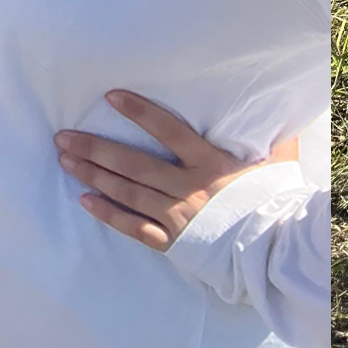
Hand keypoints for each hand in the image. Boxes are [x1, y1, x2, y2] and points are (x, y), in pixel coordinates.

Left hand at [55, 90, 295, 251]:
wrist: (277, 251)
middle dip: (95, 148)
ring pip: (127, 192)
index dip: (139, 112)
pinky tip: (85, 202)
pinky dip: (108, 214)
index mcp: (210, 162)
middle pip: (133, 163)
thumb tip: (283, 109)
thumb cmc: (276, 202)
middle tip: (63, 136)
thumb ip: (271, 137)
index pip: (168, 130)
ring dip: (93, 175)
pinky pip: (134, 228)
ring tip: (66, 161)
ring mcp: (178, 215)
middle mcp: (188, 187)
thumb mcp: (277, 162)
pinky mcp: (174, 242)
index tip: (110, 96)